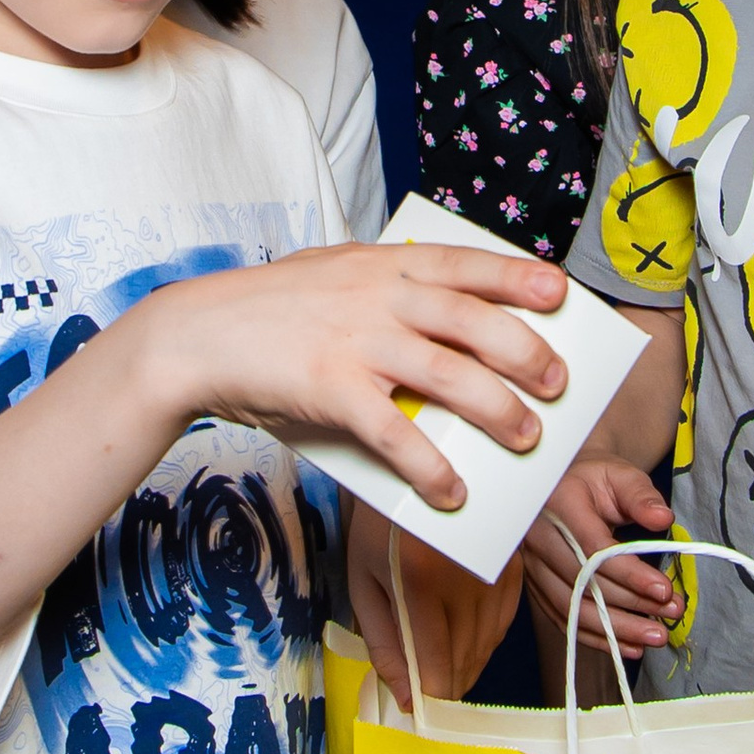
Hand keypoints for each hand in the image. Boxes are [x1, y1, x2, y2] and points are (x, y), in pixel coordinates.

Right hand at [154, 241, 569, 511]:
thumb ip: (384, 291)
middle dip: (526, 354)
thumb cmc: (268, 312)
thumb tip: (448, 334)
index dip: (517, 277)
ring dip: (498, 411)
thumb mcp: (330, 276)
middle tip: (556, 383)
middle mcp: (377, 298)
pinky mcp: (331, 391)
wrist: (194, 337)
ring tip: (525, 436)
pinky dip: (431, 467)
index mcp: (380, 266)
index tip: (559, 292)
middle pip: (474, 323)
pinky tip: (452, 490)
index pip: (464, 264)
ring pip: (450, 377)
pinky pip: (397, 435)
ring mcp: (356, 343)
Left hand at [349, 510, 520, 702]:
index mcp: (418, 585)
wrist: (415, 471)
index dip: (429, 698)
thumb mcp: (364, 583)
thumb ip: (383, 644)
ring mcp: (492, 573)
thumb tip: (404, 697)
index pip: (436, 667)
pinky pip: (504, 623)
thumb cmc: (378, 527)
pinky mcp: (510, 565)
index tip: (419, 707)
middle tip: (427, 689)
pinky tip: (465, 640)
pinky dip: (485, 640)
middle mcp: (463, 582)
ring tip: (442, 666)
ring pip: (487, 646)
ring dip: (466, 666)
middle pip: (464, 661)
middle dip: (446, 685)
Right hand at [521, 455, 675, 659]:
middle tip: (669, 615)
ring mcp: (534, 566)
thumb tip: (663, 520)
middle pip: (582, 584)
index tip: (663, 590)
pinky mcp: (538, 585)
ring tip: (654, 637)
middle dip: (630, 605)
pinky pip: (564, 619)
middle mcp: (538, 539)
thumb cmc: (594, 478)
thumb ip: (642, 496)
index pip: (593, 549)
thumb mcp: (621, 475)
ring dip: (615, 629)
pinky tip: (628, 645)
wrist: (563, 484)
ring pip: (571, 609)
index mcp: (558, 505)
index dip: (629, 574)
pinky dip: (596, 637)